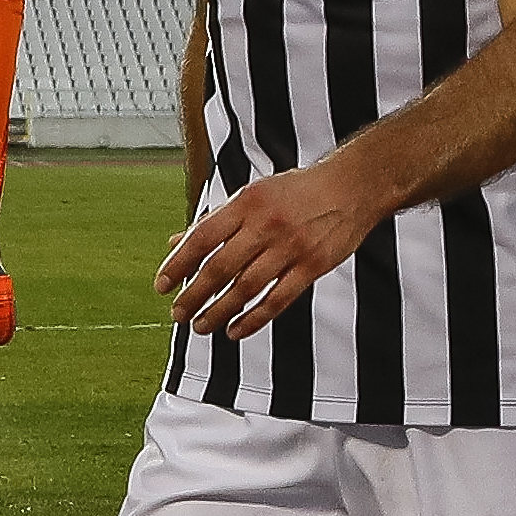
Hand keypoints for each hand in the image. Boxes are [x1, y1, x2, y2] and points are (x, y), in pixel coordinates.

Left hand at [157, 164, 383, 339]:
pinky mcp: (313, 266)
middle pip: (220, 268)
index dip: (178, 264)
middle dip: (194, 295)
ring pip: (245, 288)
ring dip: (218, 312)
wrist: (353, 186)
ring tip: (201, 326)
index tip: (162, 285)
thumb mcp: (253, 194)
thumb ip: (215, 221)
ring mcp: (291, 247)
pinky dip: (254, 319)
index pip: (202, 238)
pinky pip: (277, 300)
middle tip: (178, 313)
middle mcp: (266, 224)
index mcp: (247, 203)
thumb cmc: (298, 190)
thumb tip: (176, 243)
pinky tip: (235, 330)